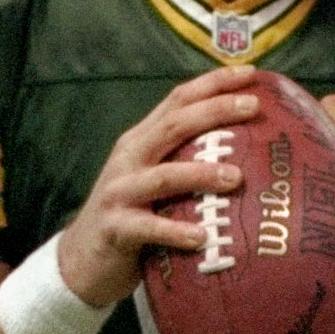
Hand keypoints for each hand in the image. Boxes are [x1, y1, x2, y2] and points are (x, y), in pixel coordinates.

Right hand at [54, 65, 258, 308]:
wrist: (81, 261)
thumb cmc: (133, 218)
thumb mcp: (154, 181)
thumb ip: (185, 161)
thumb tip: (249, 155)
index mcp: (142, 141)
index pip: (178, 100)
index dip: (212, 83)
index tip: (250, 72)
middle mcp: (130, 158)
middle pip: (173, 125)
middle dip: (214, 111)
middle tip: (253, 107)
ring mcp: (119, 192)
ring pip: (162, 177)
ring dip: (201, 174)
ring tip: (236, 177)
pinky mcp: (116, 228)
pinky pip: (148, 227)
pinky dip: (176, 231)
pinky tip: (202, 237)